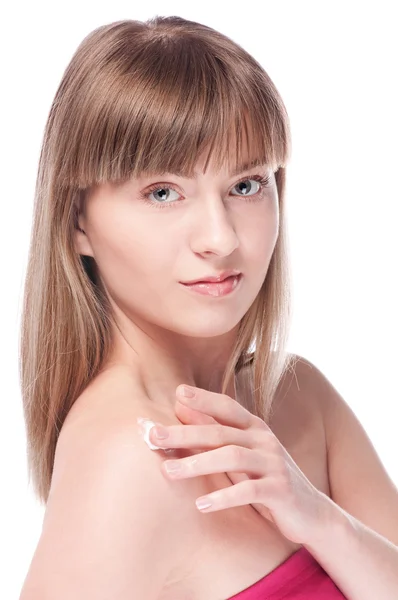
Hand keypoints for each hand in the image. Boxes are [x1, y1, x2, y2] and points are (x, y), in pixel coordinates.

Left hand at [148, 385, 334, 545]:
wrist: (313, 513)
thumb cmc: (268, 480)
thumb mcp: (244, 454)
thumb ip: (218, 433)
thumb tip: (182, 408)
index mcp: (256, 428)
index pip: (228, 407)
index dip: (204, 398)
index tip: (177, 392)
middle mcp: (265, 440)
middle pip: (220, 432)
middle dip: (184, 433)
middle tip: (154, 436)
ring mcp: (274, 464)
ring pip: (232, 457)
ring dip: (197, 464)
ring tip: (168, 471)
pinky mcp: (280, 491)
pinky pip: (249, 491)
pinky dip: (224, 496)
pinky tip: (201, 504)